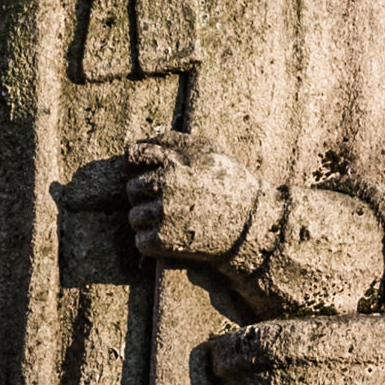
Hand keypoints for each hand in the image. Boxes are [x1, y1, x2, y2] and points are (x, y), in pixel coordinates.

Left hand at [127, 132, 260, 263]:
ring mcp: (163, 214)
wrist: (253, 223)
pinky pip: (141, 242)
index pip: (133, 156)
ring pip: (135, 217)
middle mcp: (164, 185)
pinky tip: (170, 237)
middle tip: (169, 202)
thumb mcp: (210, 149)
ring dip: (149, 221)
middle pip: (132, 189)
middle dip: (146, 195)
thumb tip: (144, 141)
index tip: (151, 174)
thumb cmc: (233, 183)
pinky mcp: (165, 241)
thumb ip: (176, 141)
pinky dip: (152, 242)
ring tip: (171, 221)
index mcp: (172, 161)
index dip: (139, 166)